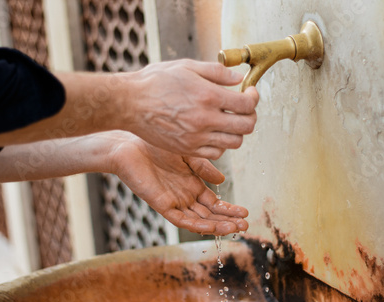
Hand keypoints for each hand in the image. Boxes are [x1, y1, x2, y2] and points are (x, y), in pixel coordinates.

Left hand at [107, 131, 248, 234]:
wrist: (128, 145)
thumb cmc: (155, 147)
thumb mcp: (187, 155)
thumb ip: (204, 167)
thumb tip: (222, 181)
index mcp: (192, 185)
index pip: (214, 203)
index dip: (229, 210)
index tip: (246, 213)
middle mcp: (184, 197)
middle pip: (210, 215)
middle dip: (228, 221)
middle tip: (246, 226)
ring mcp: (174, 202)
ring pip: (198, 220)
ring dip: (217, 226)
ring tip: (235, 228)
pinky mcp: (162, 205)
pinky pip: (181, 220)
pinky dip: (197, 225)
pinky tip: (211, 227)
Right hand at [126, 60, 258, 159]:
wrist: (129, 103)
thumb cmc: (155, 82)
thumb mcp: (187, 66)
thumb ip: (216, 72)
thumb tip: (238, 78)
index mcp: (208, 96)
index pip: (247, 104)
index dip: (254, 98)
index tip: (250, 93)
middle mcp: (205, 119)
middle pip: (246, 126)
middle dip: (250, 116)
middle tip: (244, 108)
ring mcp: (197, 137)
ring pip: (235, 142)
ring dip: (237, 131)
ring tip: (229, 120)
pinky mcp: (188, 149)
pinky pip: (216, 153)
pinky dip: (222, 144)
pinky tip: (215, 132)